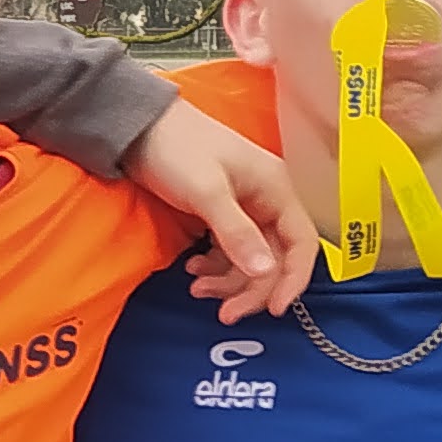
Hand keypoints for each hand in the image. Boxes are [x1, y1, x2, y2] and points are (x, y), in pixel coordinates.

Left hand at [122, 101, 314, 320]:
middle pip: (275, 259)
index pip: (302, 243)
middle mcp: (268, 201)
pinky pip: (231, 252)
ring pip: (251, 260)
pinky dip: (215, 267)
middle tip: (224, 314)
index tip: (272, 310)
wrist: (138, 127)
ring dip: (228, 281)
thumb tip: (265, 273)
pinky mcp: (223, 214)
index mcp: (277, 190)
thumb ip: (237, 233)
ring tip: (195, 288)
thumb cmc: (177, 150)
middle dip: (251, 288)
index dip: (293, 280)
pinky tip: (192, 271)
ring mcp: (246, 209)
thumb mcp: (207, 192)